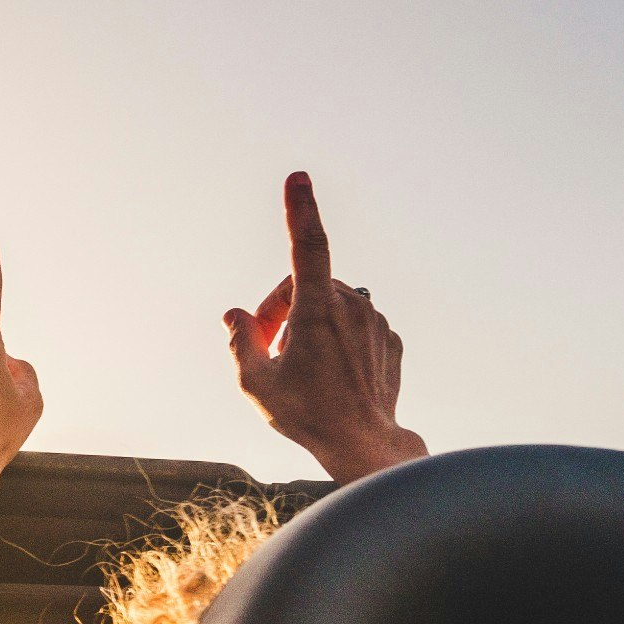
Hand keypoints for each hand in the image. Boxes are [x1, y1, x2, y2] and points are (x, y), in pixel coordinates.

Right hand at [224, 173, 427, 483]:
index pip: (308, 247)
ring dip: (307, 323)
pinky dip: (335, 338)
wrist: (364, 445)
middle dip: (280, 308)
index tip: (298, 178)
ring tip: (295, 364)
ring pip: (331, 304)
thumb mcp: (255, 381)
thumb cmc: (306, 415)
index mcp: (318, 310)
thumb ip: (240, 340)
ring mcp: (375, 323)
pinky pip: (355, 326)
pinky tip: (326, 372)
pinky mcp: (389, 340)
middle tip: (264, 348)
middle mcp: (352, 307)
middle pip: (305, 286)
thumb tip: (234, 315)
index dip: (301, 210)